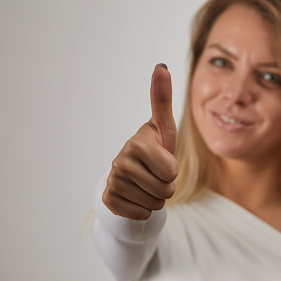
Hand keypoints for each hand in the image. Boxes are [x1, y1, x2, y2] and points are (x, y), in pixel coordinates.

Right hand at [102, 64, 177, 219]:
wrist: (134, 175)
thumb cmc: (155, 150)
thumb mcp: (164, 128)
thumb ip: (162, 99)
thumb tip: (161, 65)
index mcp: (136, 142)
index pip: (172, 171)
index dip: (173, 170)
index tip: (162, 160)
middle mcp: (118, 161)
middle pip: (164, 190)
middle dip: (166, 186)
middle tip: (155, 175)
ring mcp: (111, 182)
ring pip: (154, 204)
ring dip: (156, 198)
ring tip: (147, 184)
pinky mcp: (108, 200)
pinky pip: (140, 214)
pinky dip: (144, 210)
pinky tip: (137, 195)